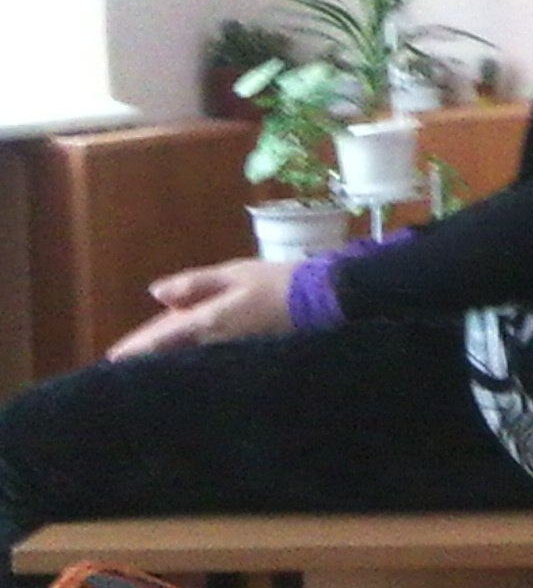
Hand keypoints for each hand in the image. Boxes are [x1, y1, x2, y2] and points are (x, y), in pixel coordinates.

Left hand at [105, 257, 296, 360]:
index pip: (161, 337)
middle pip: (170, 352)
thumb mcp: (235, 273)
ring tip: (149, 361)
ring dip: (168, 358)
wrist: (317, 303)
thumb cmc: (275, 282)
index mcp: (206, 320)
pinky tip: (186, 356)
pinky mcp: (238, 357)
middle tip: (125, 362)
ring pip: (186, 357)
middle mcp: (210, 344)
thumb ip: (195, 284)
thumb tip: (155, 292)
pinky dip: (190, 356)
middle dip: (149, 355)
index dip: (135, 348)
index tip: (112, 360)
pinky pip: (204, 358)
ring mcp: (225, 354)